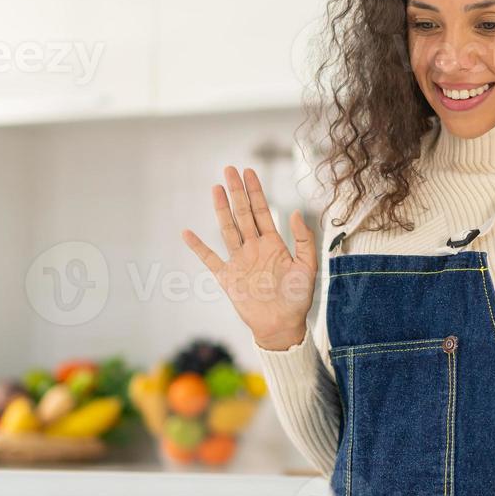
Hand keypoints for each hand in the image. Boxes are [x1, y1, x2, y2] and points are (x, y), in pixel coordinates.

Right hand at [181, 166, 316, 350]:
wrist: (282, 326)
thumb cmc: (298, 299)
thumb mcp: (307, 267)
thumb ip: (303, 240)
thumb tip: (295, 212)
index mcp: (273, 244)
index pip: (262, 211)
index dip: (255, 191)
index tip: (248, 172)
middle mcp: (254, 248)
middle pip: (242, 214)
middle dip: (237, 191)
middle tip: (229, 169)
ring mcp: (239, 261)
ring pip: (227, 229)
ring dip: (221, 209)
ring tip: (216, 188)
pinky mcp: (227, 277)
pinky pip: (209, 259)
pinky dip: (198, 247)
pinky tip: (187, 233)